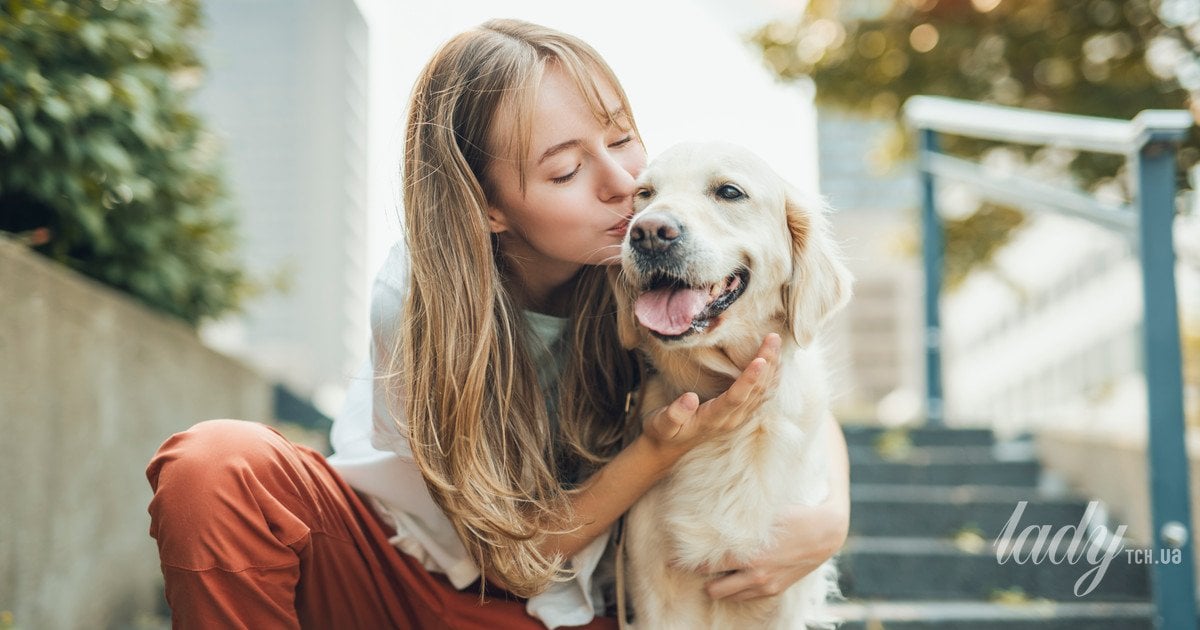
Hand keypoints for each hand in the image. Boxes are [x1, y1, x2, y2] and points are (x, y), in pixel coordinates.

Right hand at [640, 333, 781, 456]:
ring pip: (763, 392)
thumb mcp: (661, 424)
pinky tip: (775, 361)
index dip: (749, 380)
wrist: (669, 448)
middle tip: (773, 338)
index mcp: (712, 420)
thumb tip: (689, 398)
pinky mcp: (740, 414)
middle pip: (756, 391)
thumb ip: (674, 414)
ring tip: (776, 343)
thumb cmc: (663, 432)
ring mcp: (738, 418)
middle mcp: (731, 420)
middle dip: (767, 364)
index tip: (760, 361)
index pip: (736, 398)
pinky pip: (762, 395)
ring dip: (772, 368)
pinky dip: (770, 377)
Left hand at [701, 501, 849, 600]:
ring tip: (717, 570)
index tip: (672, 560)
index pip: (706, 565)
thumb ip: (735, 522)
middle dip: (703, 577)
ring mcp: (765, 585)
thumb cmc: (792, 515)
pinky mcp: (774, 590)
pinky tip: (736, 574)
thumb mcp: (762, 515)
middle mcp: (754, 574)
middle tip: (698, 564)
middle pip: (713, 589)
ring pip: (728, 596)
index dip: (687, 564)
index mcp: (748, 554)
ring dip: (719, 585)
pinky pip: (745, 597)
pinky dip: (737, 589)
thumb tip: (707, 518)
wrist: (824, 532)